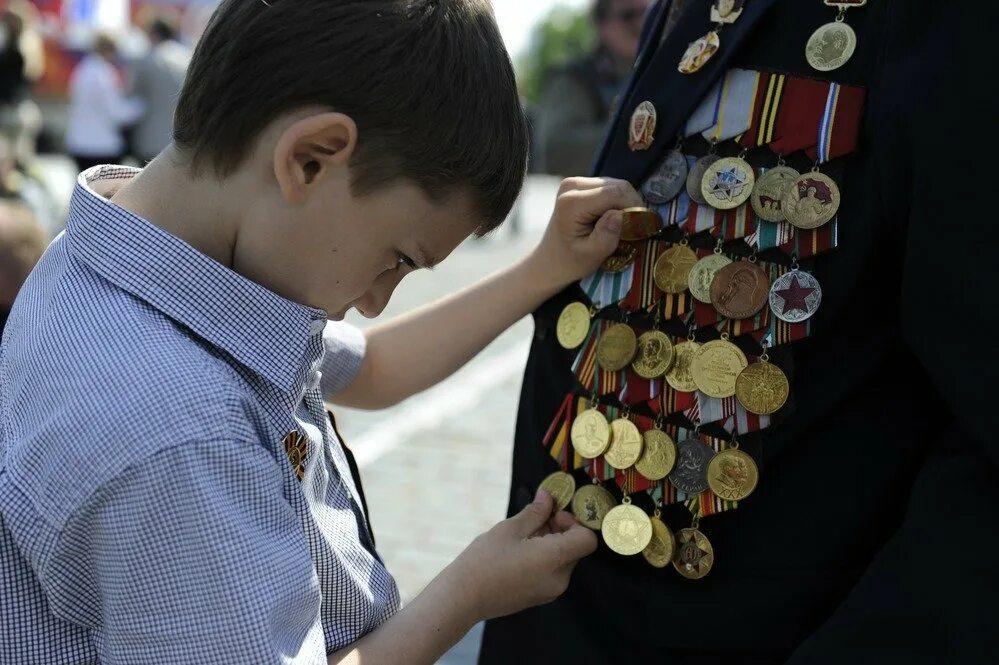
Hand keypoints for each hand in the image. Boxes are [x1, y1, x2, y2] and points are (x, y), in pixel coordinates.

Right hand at [445, 490, 597, 621]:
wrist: (463, 598)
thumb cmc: (484, 560)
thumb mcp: (509, 529)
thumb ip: (535, 513)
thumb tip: (548, 497)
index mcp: (554, 559)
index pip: (587, 539)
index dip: (575, 523)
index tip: (552, 515)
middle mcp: (559, 578)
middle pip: (576, 548)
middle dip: (561, 529)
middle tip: (536, 518)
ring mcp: (551, 591)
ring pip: (564, 559)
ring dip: (552, 542)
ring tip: (523, 535)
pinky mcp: (540, 597)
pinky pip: (553, 572)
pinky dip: (545, 558)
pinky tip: (520, 551)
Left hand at [525, 177, 643, 288]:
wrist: (550, 261)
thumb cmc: (570, 262)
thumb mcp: (592, 256)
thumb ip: (607, 235)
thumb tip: (621, 215)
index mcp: (572, 202)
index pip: (615, 193)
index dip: (634, 208)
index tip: (640, 228)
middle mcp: (572, 186)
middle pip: (618, 186)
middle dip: (631, 206)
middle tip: (634, 228)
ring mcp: (575, 182)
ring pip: (616, 185)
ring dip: (625, 204)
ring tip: (623, 226)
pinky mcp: (580, 185)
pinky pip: (610, 188)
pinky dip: (617, 202)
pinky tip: (613, 219)